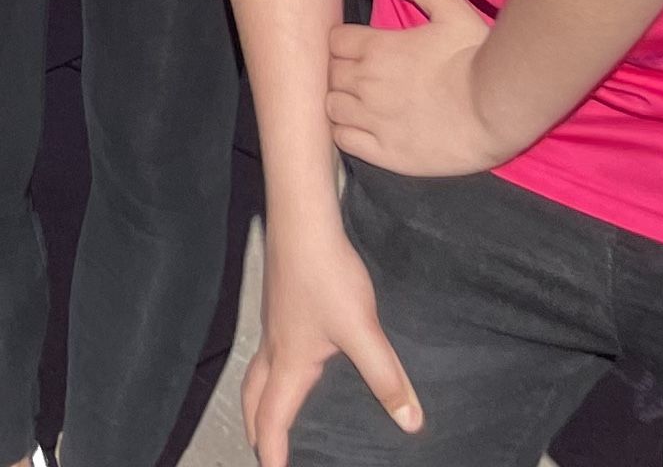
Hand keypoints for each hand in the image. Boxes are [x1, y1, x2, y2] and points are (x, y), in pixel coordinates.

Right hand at [246, 221, 424, 463]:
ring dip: (261, 398)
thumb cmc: (325, 273)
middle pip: (253, 397)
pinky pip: (269, 350)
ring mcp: (274, 322)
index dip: (272, 450)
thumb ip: (386, 378)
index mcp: (290, 361)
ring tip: (273, 412)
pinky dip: (273, 371)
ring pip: (259, 372)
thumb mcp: (363, 331)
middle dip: (257, 427)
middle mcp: (274, 345)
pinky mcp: (281, 302)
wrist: (302, 219)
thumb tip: (409, 422)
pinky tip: (297, 361)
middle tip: (264, 449)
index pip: (272, 417)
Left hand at [330, 0, 517, 175]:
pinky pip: (344, 140)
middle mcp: (366, 82)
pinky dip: (346, 133)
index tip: (359, 51)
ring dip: (341, 102)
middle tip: (362, 78)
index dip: (345, 45)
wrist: (495, 109)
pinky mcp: (385, 152)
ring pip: (331, 107)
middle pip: (331, 74)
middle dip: (342, 73)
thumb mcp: (453, 10)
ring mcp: (373, 119)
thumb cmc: (474, 59)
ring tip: (360, 105)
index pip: (335, 42)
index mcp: (376, 47)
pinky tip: (362, 130)